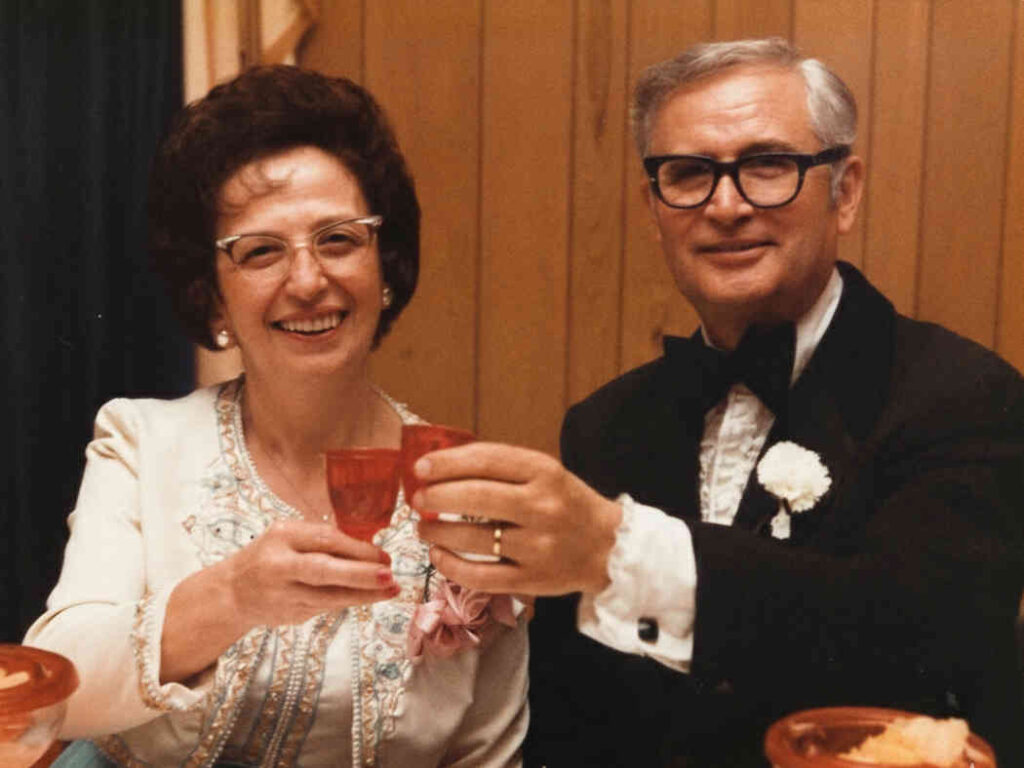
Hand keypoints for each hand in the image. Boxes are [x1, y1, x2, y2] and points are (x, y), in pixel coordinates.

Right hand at [223, 518, 397, 628]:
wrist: (232, 592)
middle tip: (389, 576)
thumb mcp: (288, 536)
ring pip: (329, 597)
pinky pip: (326, 607)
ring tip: (391, 590)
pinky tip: (370, 597)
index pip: (324, 540)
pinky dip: (349, 601)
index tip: (384, 555)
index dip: (357, 549)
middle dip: (360, 575)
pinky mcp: (289, 616)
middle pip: (323, 571)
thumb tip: (369, 548)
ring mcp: (283, 595)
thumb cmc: (270, 556)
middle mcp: (279, 566)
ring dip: (364, 595)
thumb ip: (321, 539)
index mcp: (281, 537)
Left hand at [413, 443, 621, 595]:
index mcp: (545, 472)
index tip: (420, 468)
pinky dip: (451, 566)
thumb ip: (501, 469)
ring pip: (474, 539)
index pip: (487, 460)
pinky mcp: (530, 580)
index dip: (447, 462)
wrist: (608, 547)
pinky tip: (439, 556)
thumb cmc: (566, 504)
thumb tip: (440, 467)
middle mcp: (542, 507)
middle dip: (436, 496)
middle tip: (418, 499)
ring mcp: (537, 546)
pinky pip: (480, 576)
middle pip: (476, 497)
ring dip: (437, 532)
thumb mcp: (545, 474)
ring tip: (424, 528)